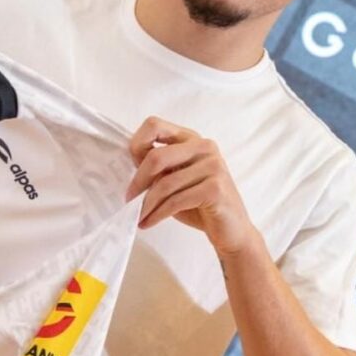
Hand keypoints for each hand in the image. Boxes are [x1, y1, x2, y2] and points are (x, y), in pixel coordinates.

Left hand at [125, 116, 257, 255]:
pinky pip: (176, 201)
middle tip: (128, 199)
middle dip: (138, 181)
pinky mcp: (215, 189)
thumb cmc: (197, 204)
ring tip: (138, 216)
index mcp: (190, 138)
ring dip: (146, 204)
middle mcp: (204, 147)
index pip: (154, 125)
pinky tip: (148, 222)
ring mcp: (213, 166)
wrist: (232, 230)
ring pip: (165, 183)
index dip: (136, 144)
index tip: (128, 166)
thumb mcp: (174, 179)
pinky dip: (157, 214)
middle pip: (157, 156)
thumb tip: (124, 163)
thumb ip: (157, 167)